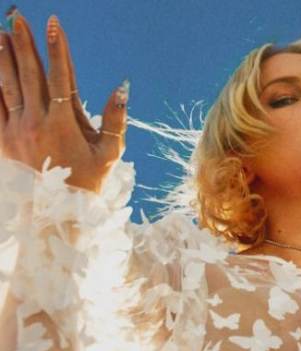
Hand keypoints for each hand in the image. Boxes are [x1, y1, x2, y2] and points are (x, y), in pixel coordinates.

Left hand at [0, 8, 127, 192]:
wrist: (56, 213)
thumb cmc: (87, 181)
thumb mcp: (110, 152)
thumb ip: (116, 118)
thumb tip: (122, 87)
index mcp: (64, 123)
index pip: (60, 76)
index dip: (57, 48)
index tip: (54, 24)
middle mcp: (36, 122)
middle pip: (28, 73)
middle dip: (23, 42)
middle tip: (16, 16)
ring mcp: (15, 131)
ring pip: (6, 85)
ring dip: (2, 57)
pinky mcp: (2, 140)